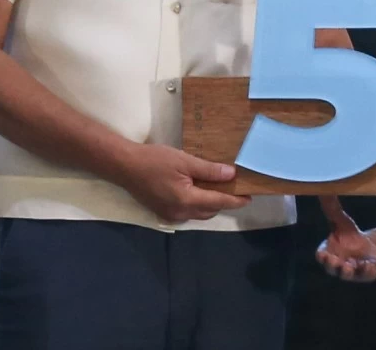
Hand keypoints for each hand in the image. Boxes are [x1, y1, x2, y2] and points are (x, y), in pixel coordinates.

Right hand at [115, 143, 250, 221]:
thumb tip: (231, 175)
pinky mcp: (163, 212)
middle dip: (224, 202)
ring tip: (219, 187)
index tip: (250, 197)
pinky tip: (199, 189)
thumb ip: (209, 170)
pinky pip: (188, 212)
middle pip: (210, 211)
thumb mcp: (185, 161)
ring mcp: (170, 215)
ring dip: (210, 203)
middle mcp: (180, 213)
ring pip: (199, 213)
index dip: (235, 200)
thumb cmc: (155, 160)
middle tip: (235, 188)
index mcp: (187, 200)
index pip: (218, 202)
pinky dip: (198, 204)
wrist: (125, 166)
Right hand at [315, 196, 375, 282]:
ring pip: (348, 274)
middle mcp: (339, 264)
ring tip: (349, 266)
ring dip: (347, 271)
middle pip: (332, 268)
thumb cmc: (352, 237)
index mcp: (330, 252)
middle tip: (335, 261)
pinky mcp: (368, 273)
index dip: (322, 256)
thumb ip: (331, 208)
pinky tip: (368, 264)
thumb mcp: (342, 222)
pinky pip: (366, 273)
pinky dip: (366, 270)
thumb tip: (321, 189)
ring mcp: (353, 271)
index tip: (323, 254)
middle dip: (332, 265)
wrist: (374, 250)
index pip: (321, 255)